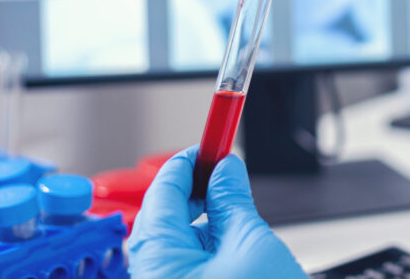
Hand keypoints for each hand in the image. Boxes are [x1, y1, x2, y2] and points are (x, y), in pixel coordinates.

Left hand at [128, 147, 306, 278]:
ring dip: (207, 227)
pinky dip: (209, 255)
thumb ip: (233, 202)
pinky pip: (186, 271)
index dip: (191, 161)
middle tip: (230, 177)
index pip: (164, 192)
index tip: (214, 143)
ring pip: (177, 247)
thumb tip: (225, 171)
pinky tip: (238, 254)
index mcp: (156, 262)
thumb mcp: (253, 246)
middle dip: (198, 195)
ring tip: (244, 225)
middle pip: (164, 219)